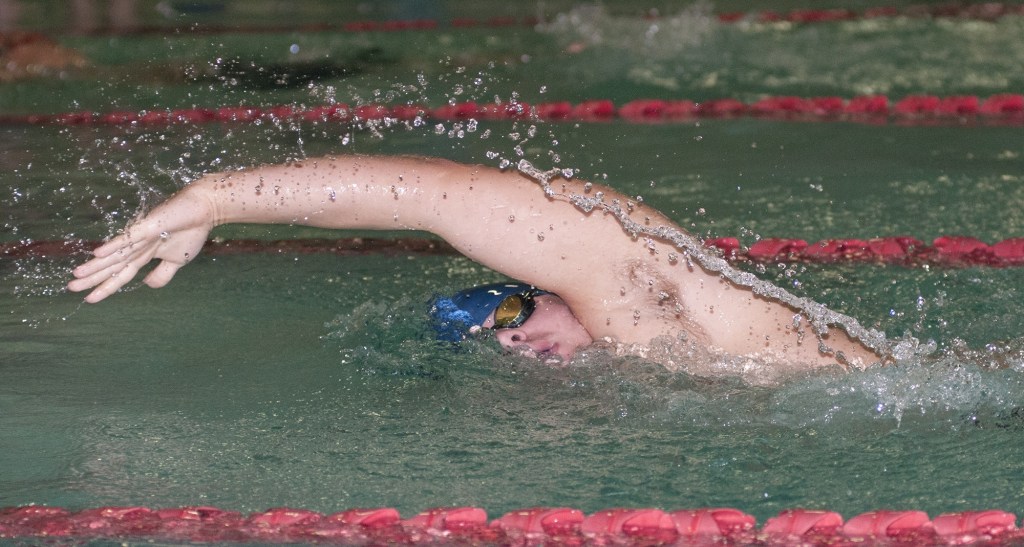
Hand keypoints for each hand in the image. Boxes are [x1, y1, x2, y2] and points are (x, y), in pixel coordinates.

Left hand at [68, 186, 214, 302]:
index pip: (121, 273)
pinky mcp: (149, 226)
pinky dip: (113, 246)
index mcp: (144, 254)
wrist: (205, 209)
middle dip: (92, 277)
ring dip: (96, 265)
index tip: (89, 299)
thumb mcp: (178, 261)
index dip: (106, 286)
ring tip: (77, 274)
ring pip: (116, 254)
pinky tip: (98, 253)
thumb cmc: (191, 231)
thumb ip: (162, 274)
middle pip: (112, 265)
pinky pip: (129, 238)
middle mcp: (138, 246)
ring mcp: (142, 235)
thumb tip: (146, 284)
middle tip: (71, 287)